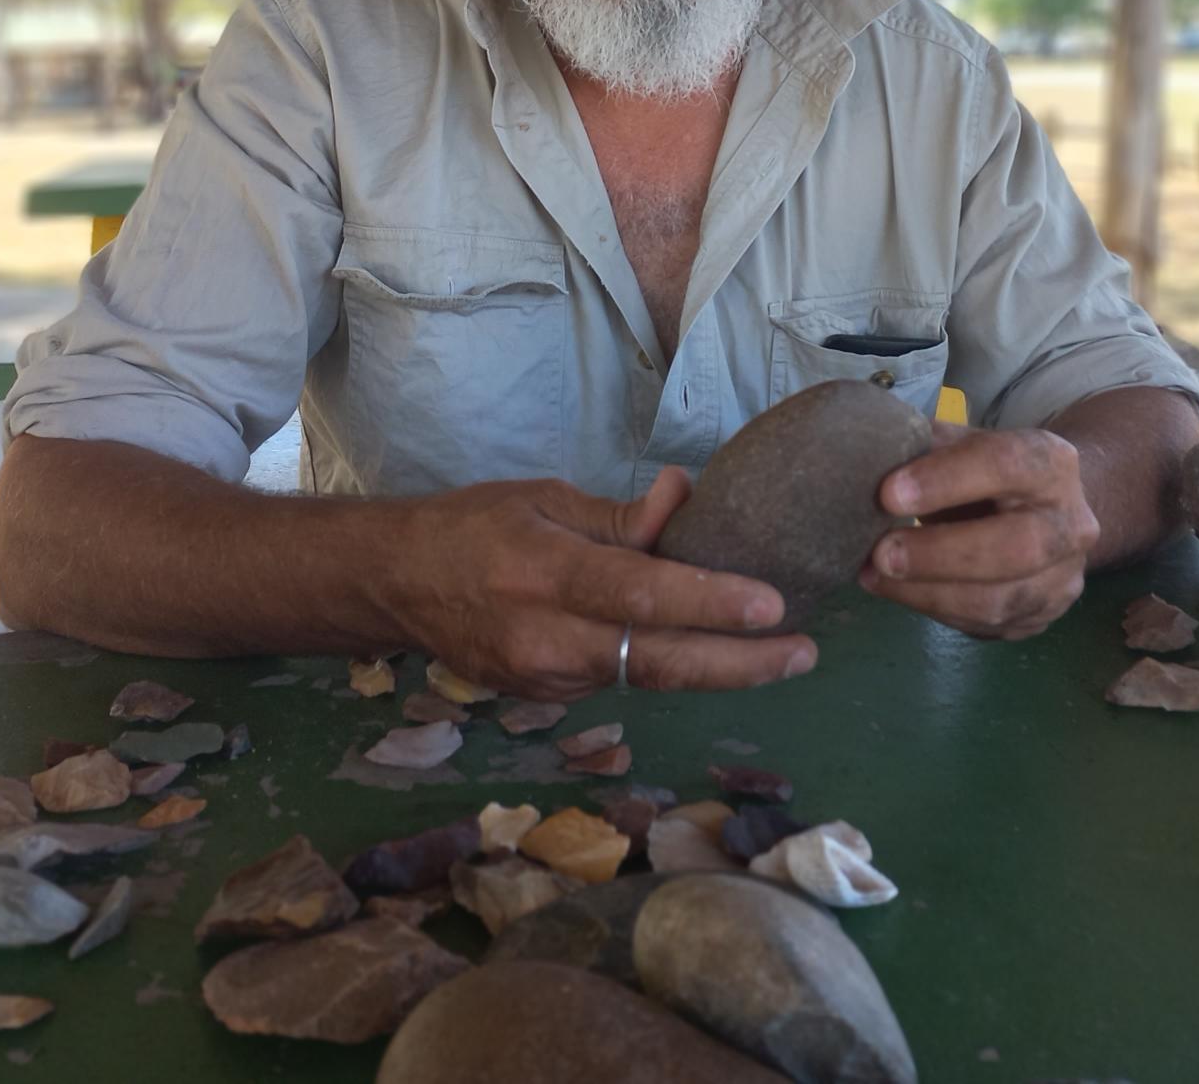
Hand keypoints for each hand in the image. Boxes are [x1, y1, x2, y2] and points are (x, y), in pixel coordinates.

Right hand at [379, 469, 815, 700]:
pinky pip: (620, 682)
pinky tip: (708, 651)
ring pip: (646, 678)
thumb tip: (688, 498)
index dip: (711, 602)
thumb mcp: (544, 498)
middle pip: (660, 663)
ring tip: (780, 650)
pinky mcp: (545, 701)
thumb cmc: (472, 525)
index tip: (772, 604)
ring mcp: (545, 680)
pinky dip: (668, 666)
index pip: (642, 596)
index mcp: (546, 574)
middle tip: (805, 653)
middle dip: (741, 664)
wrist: (393, 585)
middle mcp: (547, 639)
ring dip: (714, 667)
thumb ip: (621, 515)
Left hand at [860, 424, 1097, 638]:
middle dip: (940, 554)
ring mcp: (1063, 578)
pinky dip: (935, 610)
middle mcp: (1071, 523)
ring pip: (999, 600)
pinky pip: (986, 626)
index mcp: (1052, 463)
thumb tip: (872, 459)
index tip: (888, 494)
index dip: (945, 480)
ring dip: (928, 593)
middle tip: (881, 553)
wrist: (1050, 512)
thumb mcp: (966, 444)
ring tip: (875, 576)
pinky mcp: (1042, 617)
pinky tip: (899, 592)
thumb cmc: (991, 473)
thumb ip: (928, 448)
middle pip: (1016, 546)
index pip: (1005, 465)